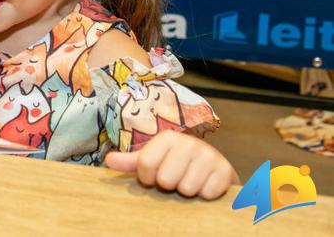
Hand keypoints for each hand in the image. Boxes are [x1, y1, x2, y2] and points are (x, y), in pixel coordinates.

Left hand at [104, 130, 239, 199]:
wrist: (211, 164)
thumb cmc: (175, 162)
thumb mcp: (153, 159)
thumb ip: (130, 161)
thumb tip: (108, 160)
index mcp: (168, 138)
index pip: (145, 164)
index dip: (147, 177)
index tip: (154, 175)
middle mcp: (189, 143)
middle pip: (165, 179)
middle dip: (168, 185)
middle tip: (175, 178)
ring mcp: (209, 155)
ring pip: (186, 189)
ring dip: (186, 191)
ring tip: (189, 180)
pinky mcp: (225, 171)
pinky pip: (207, 194)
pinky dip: (204, 195)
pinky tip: (204, 184)